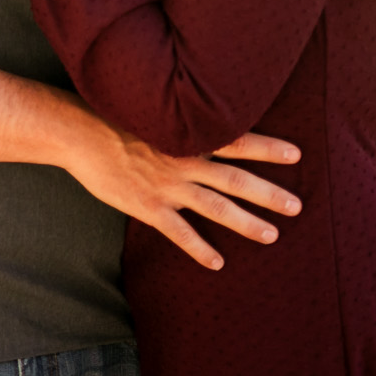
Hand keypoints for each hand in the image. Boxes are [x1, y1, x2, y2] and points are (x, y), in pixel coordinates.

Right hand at [63, 116, 302, 270]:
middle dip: (269, 193)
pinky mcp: (149, 207)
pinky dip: (200, 249)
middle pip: (237, 180)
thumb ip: (179, 125)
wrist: (79, 134)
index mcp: (187, 137)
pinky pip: (180, 233)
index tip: (296, 153)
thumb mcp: (152, 113)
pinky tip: (217, 262)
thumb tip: (202, 124)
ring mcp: (168, 186)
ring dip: (247, 223)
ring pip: (217, 208)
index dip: (267, 148)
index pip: (237, 141)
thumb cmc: (113, 118)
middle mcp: (184, 162)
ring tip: (272, 235)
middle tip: (297, 206)